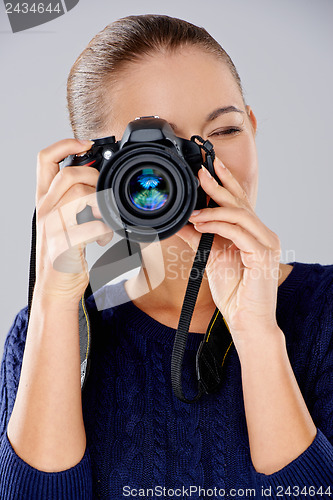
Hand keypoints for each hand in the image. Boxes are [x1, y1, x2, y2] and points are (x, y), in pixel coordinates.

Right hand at [34, 139, 112, 302]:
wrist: (54, 287)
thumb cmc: (62, 254)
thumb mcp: (63, 221)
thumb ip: (74, 201)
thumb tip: (98, 185)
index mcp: (44, 200)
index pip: (45, 159)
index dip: (65, 144)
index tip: (85, 144)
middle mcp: (45, 209)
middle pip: (69, 175)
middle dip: (95, 179)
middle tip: (105, 195)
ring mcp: (52, 226)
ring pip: (81, 196)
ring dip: (103, 206)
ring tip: (106, 222)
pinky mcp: (63, 244)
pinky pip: (90, 226)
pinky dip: (106, 229)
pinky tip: (106, 238)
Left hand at [176, 157, 281, 351]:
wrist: (246, 319)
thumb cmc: (234, 291)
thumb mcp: (211, 257)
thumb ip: (198, 237)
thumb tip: (180, 221)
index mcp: (252, 233)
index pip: (239, 201)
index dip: (225, 181)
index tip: (209, 166)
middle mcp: (263, 234)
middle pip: (240, 202)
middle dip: (219, 184)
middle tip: (200, 171)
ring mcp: (266, 243)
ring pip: (239, 214)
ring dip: (213, 210)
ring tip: (192, 212)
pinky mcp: (263, 254)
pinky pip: (239, 232)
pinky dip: (218, 225)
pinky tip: (201, 225)